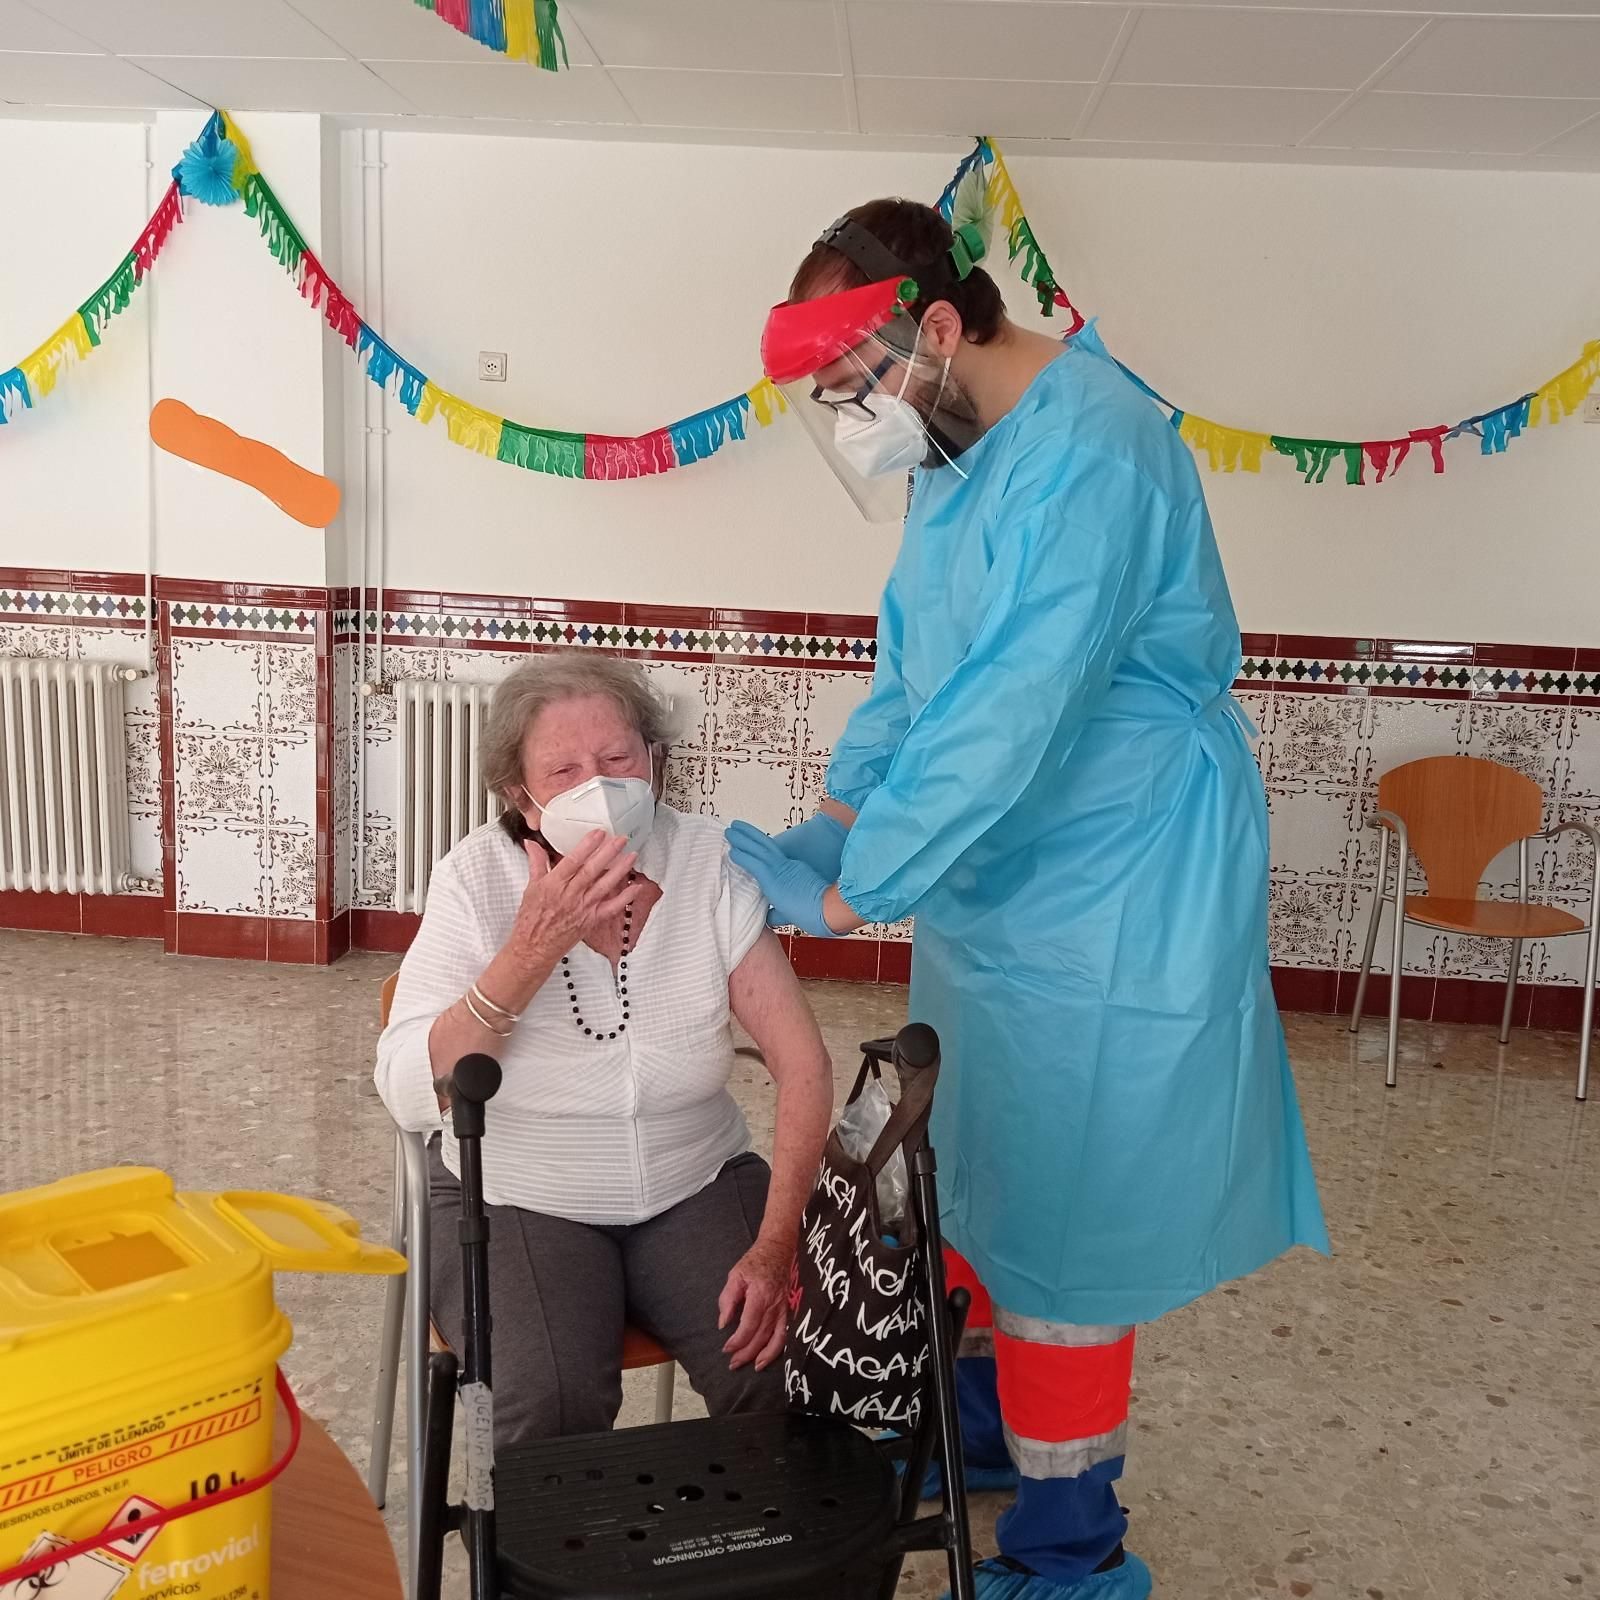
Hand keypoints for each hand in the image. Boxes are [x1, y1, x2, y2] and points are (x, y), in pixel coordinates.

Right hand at [510, 833, 637, 973]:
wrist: (534, 948)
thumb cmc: (531, 919)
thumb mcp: (531, 887)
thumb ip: (536, 863)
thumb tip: (532, 843)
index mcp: (554, 885)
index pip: (573, 861)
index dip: (587, 846)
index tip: (599, 833)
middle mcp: (570, 895)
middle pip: (592, 871)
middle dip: (608, 853)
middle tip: (621, 839)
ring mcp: (582, 908)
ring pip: (604, 886)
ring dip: (619, 870)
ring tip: (631, 856)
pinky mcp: (591, 920)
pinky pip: (611, 908)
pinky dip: (625, 898)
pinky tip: (636, 887)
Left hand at [718, 1235, 793, 1371]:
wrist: (778, 1248)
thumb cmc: (755, 1261)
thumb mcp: (735, 1276)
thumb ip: (728, 1300)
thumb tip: (723, 1323)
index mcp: (760, 1296)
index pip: (748, 1326)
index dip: (737, 1341)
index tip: (726, 1349)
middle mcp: (774, 1305)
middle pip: (761, 1336)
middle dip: (746, 1353)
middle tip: (733, 1363)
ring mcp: (784, 1308)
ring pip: (777, 1339)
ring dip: (765, 1356)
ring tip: (754, 1366)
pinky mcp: (789, 1309)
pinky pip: (786, 1333)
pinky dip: (779, 1347)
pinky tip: (771, 1355)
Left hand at [726, 822, 836, 938]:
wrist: (829, 910)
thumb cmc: (820, 912)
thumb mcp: (798, 909)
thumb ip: (780, 913)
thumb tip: (768, 920)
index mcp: (794, 872)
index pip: (774, 859)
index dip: (761, 851)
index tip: (749, 846)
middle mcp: (788, 866)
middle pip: (764, 847)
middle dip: (749, 838)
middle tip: (736, 830)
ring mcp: (781, 870)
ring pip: (757, 849)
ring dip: (742, 839)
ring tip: (730, 830)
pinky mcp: (775, 876)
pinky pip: (754, 863)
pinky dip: (742, 856)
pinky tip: (732, 850)